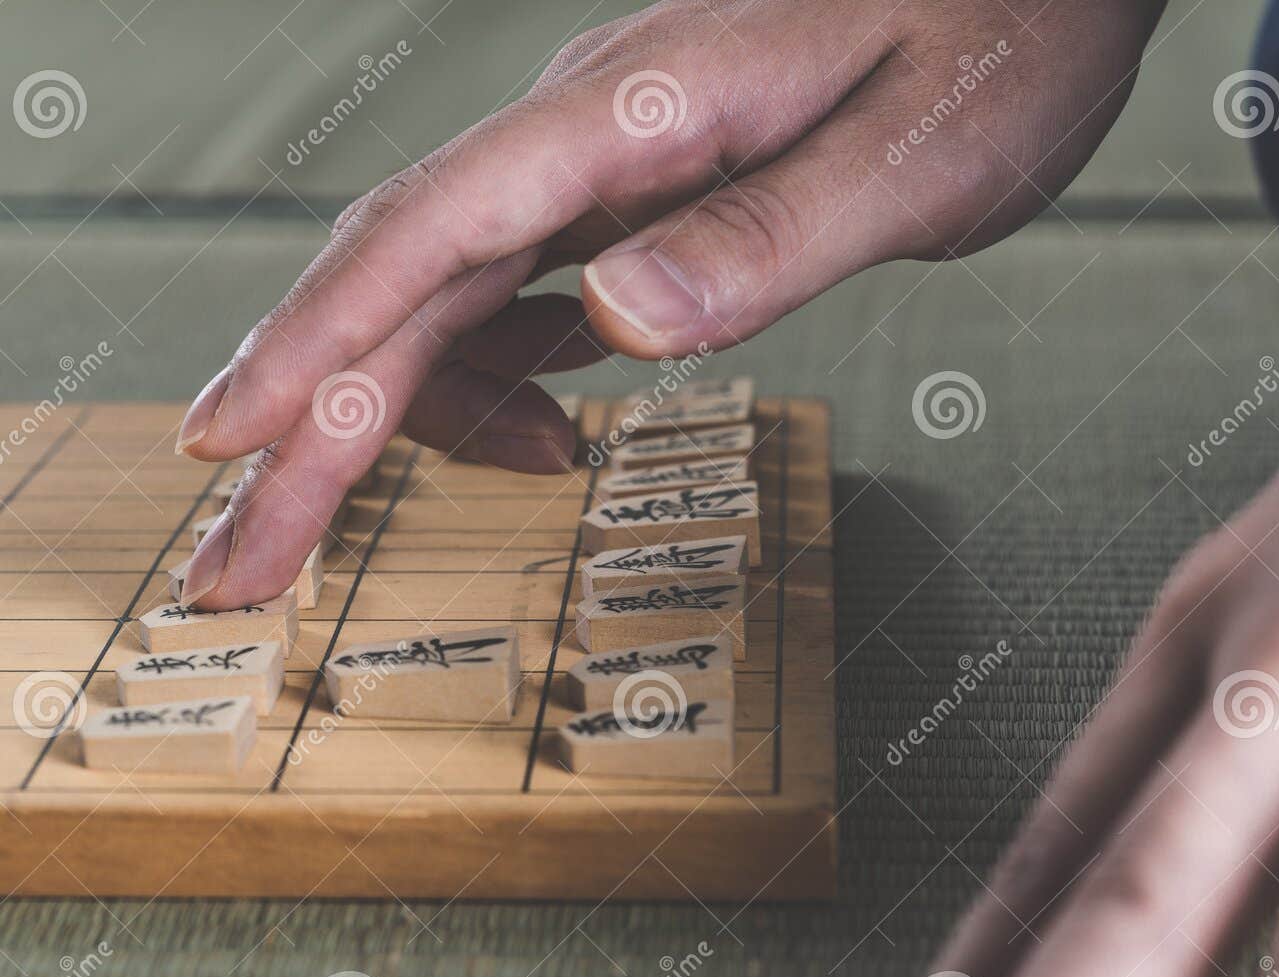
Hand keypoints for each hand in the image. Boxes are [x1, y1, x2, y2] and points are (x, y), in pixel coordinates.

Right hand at [173, 0, 1163, 607]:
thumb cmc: (996, 37)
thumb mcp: (915, 155)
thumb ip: (768, 238)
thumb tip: (616, 321)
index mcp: (638, 113)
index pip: (435, 230)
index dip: (317, 342)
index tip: (229, 448)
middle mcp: (592, 131)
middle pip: (405, 281)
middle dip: (310, 427)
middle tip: (237, 569)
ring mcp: (606, 162)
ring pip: (446, 294)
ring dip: (388, 413)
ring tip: (376, 524)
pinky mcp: (637, 193)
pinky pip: (523, 292)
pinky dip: (500, 378)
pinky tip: (535, 437)